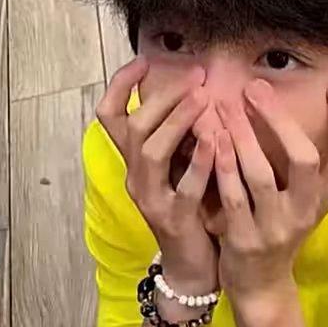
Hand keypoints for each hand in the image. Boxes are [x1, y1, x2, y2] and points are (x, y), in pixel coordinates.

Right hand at [95, 57, 218, 291]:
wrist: (192, 266)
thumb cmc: (191, 209)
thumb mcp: (179, 168)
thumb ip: (181, 137)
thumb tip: (197, 93)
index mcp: (134, 162)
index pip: (110, 116)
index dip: (122, 86)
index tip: (144, 60)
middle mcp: (135, 176)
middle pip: (134, 126)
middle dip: (164, 96)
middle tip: (196, 76)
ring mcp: (151, 199)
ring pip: (150, 151)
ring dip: (177, 121)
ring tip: (204, 99)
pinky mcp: (174, 219)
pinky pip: (184, 187)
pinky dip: (199, 162)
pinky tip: (217, 141)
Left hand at [213, 79, 327, 302]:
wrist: (261, 284)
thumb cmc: (279, 228)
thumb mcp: (302, 200)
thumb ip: (305, 164)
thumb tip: (299, 108)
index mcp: (324, 198)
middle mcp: (306, 211)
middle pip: (305, 160)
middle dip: (280, 120)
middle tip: (255, 87)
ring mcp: (276, 228)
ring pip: (262, 175)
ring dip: (243, 136)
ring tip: (227, 105)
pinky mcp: (245, 240)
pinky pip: (233, 197)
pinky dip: (223, 165)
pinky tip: (213, 140)